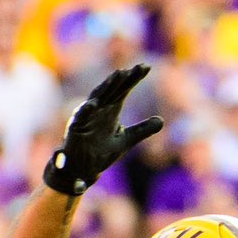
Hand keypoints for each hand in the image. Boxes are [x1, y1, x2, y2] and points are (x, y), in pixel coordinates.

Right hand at [42, 64, 165, 196]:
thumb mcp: (126, 141)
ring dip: (107, 86)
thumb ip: (142, 130)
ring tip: (118, 75)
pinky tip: (94, 104)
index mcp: (111, 109)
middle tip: (138, 67)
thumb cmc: (101, 152)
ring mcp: (87, 116)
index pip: (124, 89)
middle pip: (113, 89)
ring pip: (98, 97)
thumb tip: (161, 121)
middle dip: (124, 78)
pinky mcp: (76, 128)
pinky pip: (81, 117)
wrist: (83, 170)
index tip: (146, 66)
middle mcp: (100, 109)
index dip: (134, 78)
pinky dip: (86, 110)